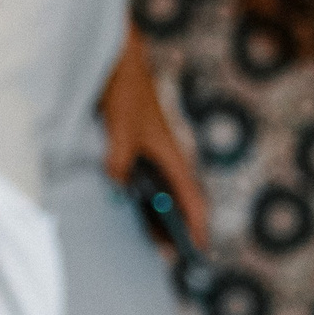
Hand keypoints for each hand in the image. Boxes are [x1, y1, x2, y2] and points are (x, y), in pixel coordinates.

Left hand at [100, 29, 207, 249]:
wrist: (116, 54)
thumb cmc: (125, 87)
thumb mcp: (121, 124)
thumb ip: (118, 157)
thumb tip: (116, 188)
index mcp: (170, 153)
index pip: (190, 199)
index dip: (195, 227)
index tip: (197, 254)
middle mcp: (163, 154)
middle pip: (173, 201)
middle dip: (172, 229)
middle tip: (166, 260)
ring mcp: (147, 150)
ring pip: (155, 191)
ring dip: (152, 215)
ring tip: (145, 243)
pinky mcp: (130, 144)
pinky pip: (137, 179)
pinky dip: (134, 197)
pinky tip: (120, 208)